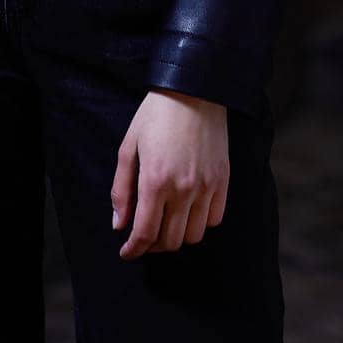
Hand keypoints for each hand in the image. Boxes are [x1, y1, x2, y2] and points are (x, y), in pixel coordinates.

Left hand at [111, 89, 229, 258]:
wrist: (194, 90)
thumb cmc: (156, 115)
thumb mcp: (129, 147)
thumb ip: (121, 188)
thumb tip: (119, 224)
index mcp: (154, 181)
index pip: (144, 234)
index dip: (133, 250)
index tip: (127, 252)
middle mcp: (182, 189)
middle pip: (169, 241)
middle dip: (152, 245)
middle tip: (144, 236)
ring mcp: (206, 186)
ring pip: (193, 236)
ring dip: (176, 236)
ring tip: (166, 223)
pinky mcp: (223, 181)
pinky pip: (214, 219)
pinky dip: (200, 223)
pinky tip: (188, 211)